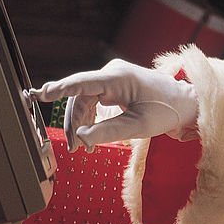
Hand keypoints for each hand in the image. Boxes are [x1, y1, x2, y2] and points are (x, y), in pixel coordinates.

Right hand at [29, 59, 198, 151]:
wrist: (184, 104)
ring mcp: (112, 78)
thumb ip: (107, 132)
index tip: (39, 94)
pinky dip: (89, 119)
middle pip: (79, 98)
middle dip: (74, 124)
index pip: (81, 83)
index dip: (59, 89)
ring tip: (84, 149)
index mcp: (117, 78)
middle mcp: (112, 73)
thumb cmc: (165, 111)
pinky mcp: (113, 85)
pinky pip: (92, 101)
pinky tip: (89, 137)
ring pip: (84, 101)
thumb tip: (79, 137)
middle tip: (75, 149)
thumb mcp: (137, 126)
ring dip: (81, 124)